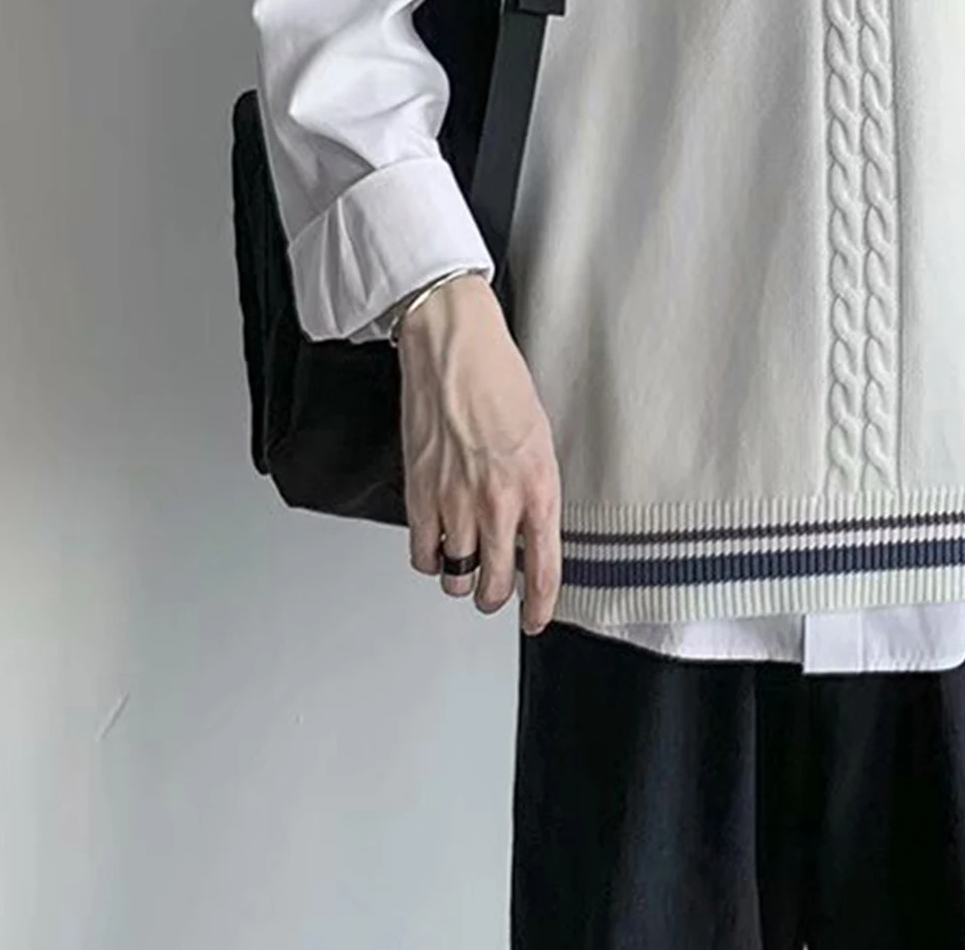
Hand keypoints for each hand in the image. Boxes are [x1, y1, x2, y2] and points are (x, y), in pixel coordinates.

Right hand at [396, 272, 562, 631]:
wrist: (454, 347)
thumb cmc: (498, 379)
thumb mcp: (540, 437)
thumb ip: (536, 488)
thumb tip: (533, 528)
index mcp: (539, 486)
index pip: (545, 569)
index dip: (540, 605)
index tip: (536, 618)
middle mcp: (499, 502)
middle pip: (495, 586)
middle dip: (497, 597)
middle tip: (496, 590)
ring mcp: (455, 502)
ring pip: (457, 579)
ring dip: (462, 579)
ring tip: (466, 564)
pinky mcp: (419, 495)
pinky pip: (422, 555)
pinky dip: (430, 559)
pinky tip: (438, 545)